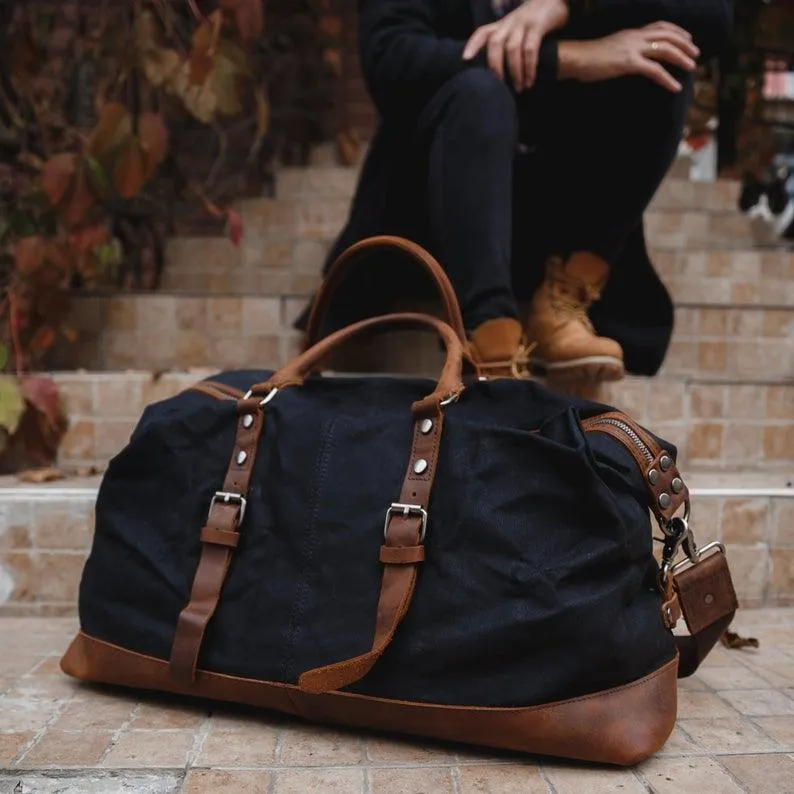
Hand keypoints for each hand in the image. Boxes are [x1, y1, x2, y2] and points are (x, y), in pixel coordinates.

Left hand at [462, 0, 569, 90]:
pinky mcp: (538, 25)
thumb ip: (505, 41)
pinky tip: (530, 81)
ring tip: (518, 88)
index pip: (482, 33)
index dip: (472, 45)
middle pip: (494, 43)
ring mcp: (523, 23)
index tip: (465, 59)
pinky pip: (530, 49)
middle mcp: (509, 23)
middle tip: (498, 86)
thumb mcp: (515, 27)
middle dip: (494, 66)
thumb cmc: (533, 20)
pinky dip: (529, 67)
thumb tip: (496, 70)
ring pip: (512, 48)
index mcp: (501, 25)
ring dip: (514, 71)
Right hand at [559, 22, 699, 92]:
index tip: (687, 38)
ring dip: (681, 58)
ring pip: (665, 49)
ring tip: (691, 68)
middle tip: (695, 54)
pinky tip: (674, 87)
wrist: (575, 59)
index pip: (659, 26)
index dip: (676, 31)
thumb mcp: (610, 49)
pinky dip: (667, 78)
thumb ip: (623, 50)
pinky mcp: (628, 63)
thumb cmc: (587, 59)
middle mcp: (634, 37)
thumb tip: (630, 59)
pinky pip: (654, 70)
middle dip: (685, 44)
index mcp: (631, 33)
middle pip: (667, 35)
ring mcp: (632, 49)